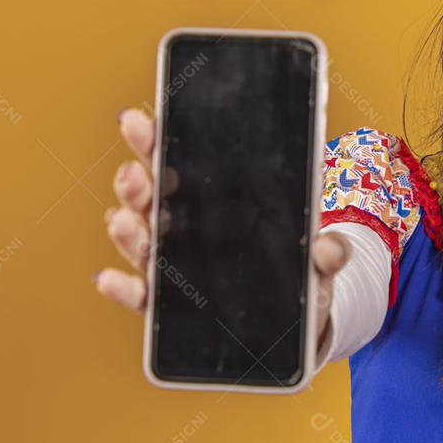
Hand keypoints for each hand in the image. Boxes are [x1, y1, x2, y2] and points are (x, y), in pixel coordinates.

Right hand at [93, 107, 352, 345]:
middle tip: (136, 172)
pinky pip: (141, 295)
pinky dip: (123, 287)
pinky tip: (112, 279)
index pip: (177, 160)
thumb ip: (327, 251)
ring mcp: (172, 263)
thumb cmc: (298, 269)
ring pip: (140, 241)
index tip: (142, 121)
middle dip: (136, 181)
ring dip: (127, 229)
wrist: (298, 320)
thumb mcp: (318, 255)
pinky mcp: (168, 304)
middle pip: (150, 196)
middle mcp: (183, 226)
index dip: (155, 139)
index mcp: (213, 198)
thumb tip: (330, 249)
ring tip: (127, 220)